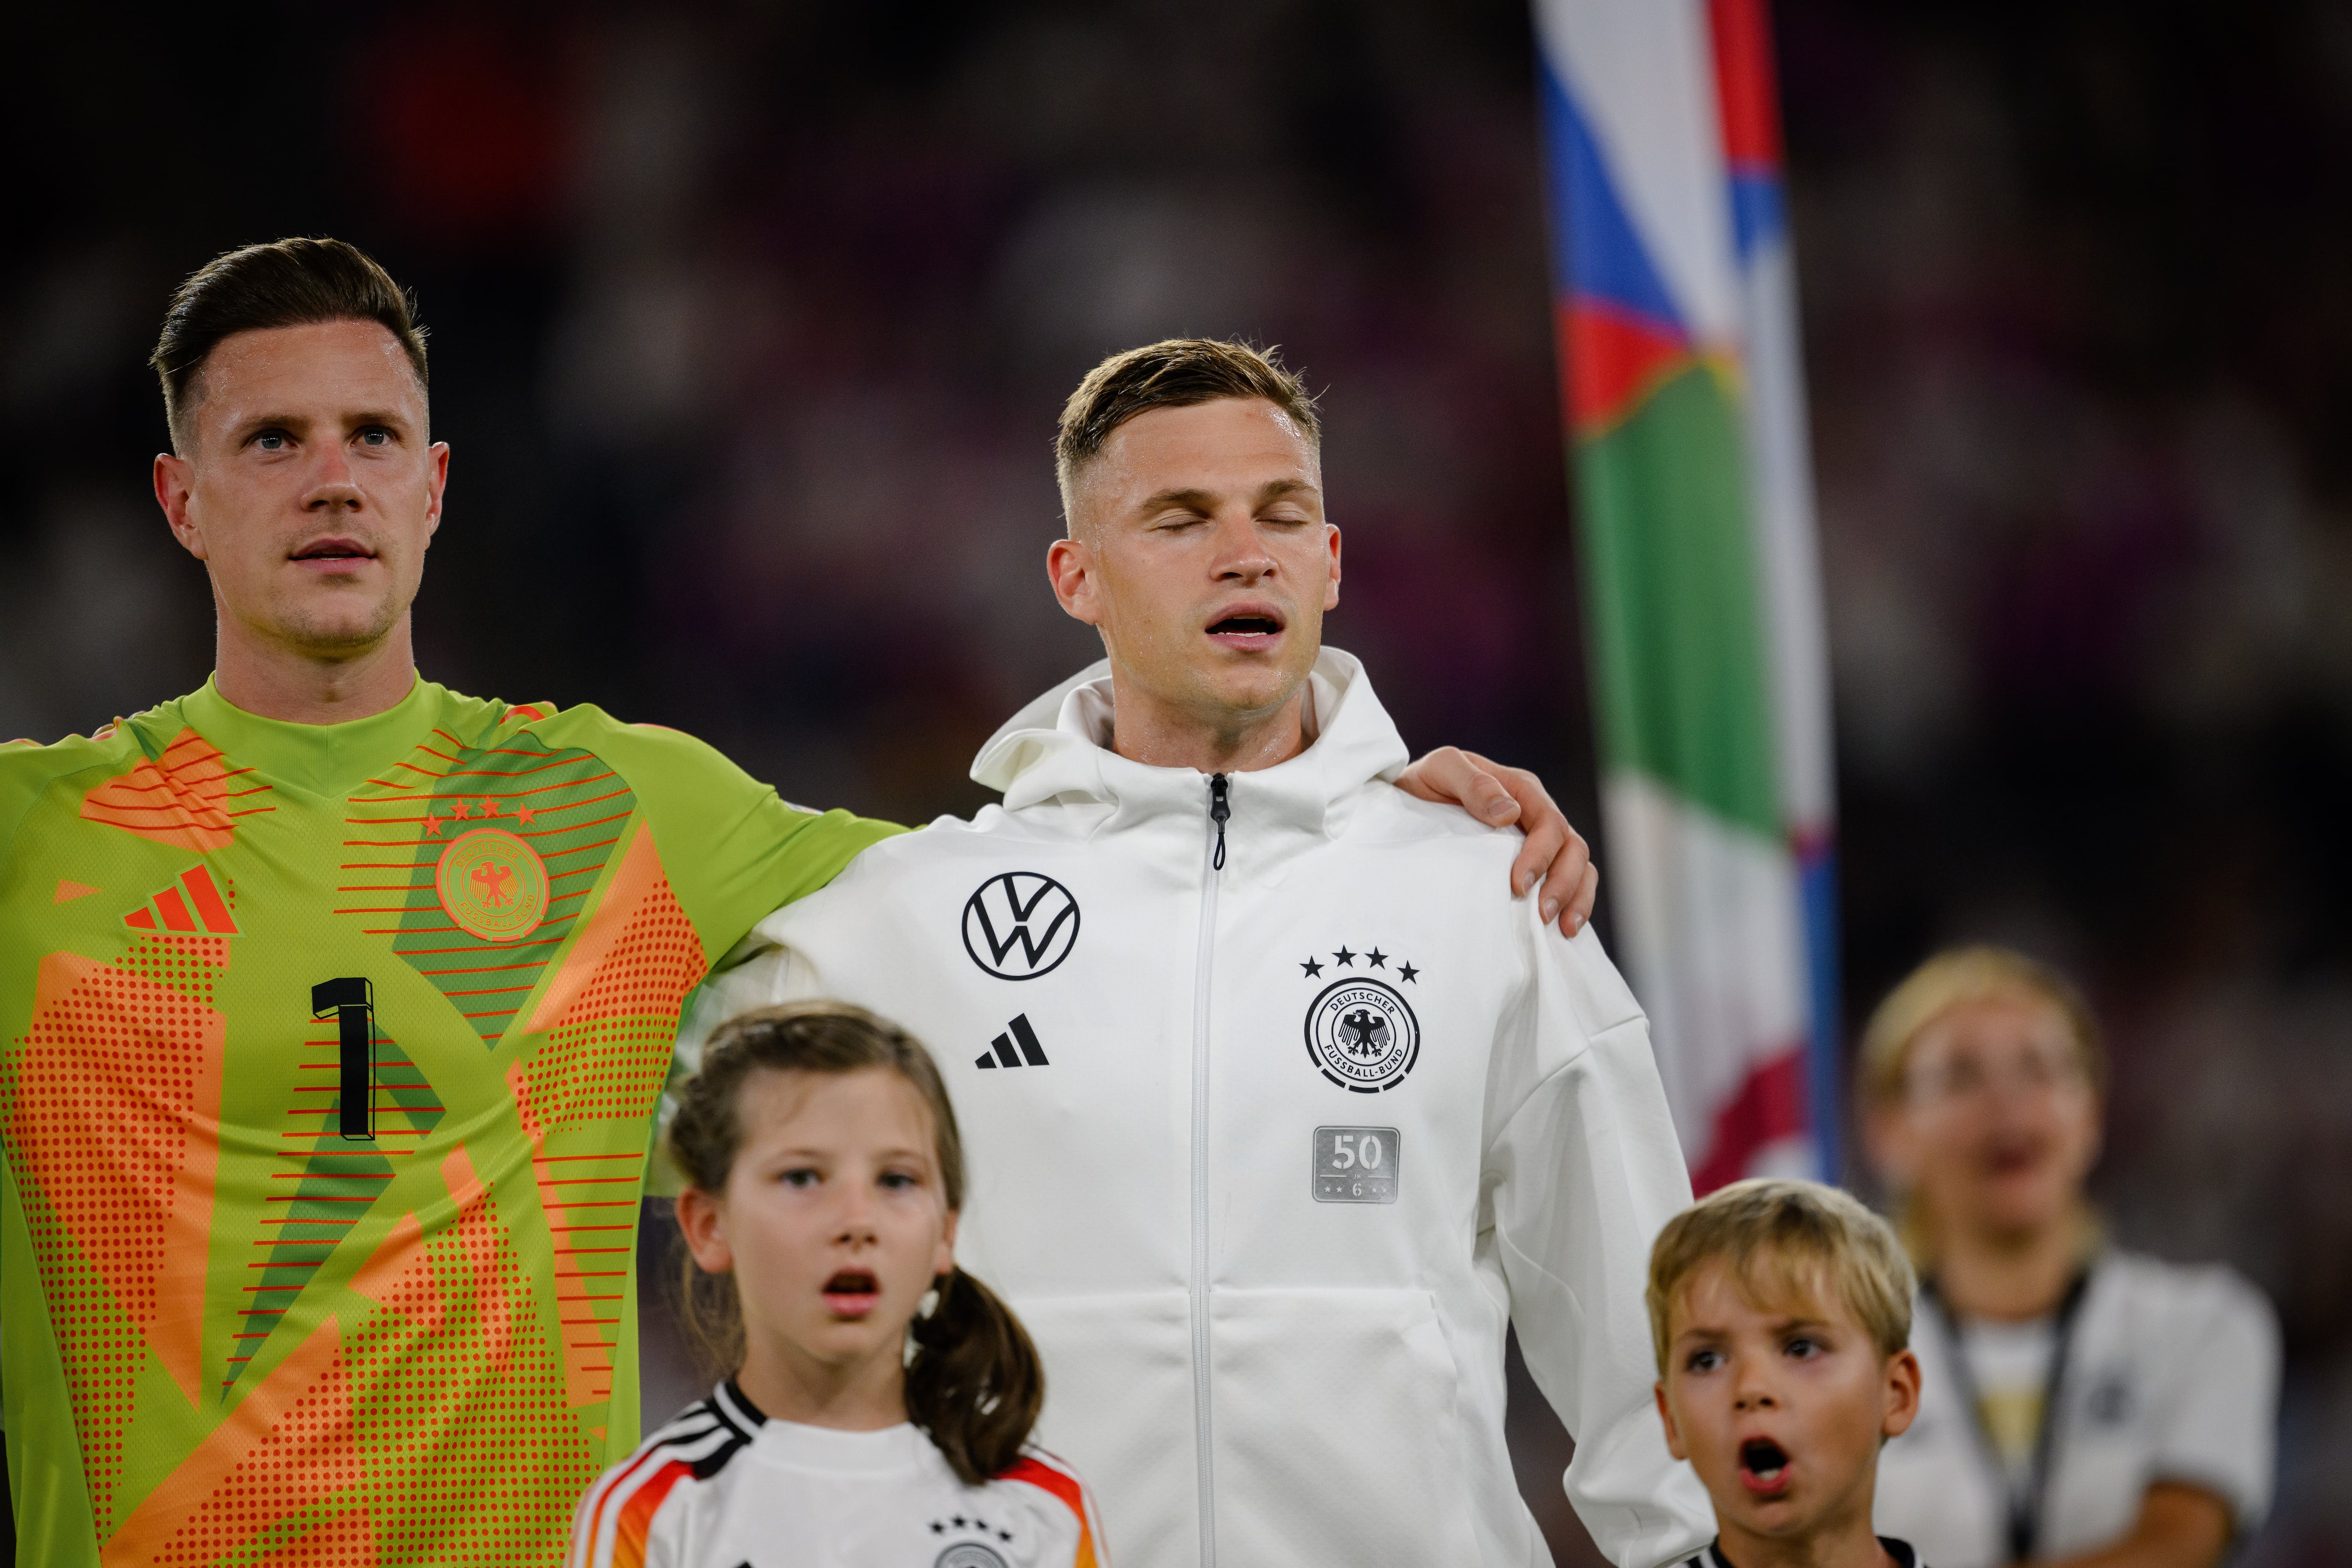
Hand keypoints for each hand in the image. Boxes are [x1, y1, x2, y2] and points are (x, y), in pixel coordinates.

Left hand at [1393, 747, 1596, 936]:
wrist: (1406, 809)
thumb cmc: (1423, 787)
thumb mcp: (1440, 771)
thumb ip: (1472, 783)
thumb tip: (1509, 812)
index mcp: (1520, 789)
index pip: (1548, 822)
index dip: (1540, 854)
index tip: (1519, 884)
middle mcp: (1536, 815)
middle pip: (1571, 846)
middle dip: (1562, 882)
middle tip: (1542, 913)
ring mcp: (1539, 841)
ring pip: (1578, 866)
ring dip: (1575, 897)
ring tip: (1562, 928)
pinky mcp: (1536, 864)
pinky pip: (1570, 881)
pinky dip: (1574, 904)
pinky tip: (1563, 930)